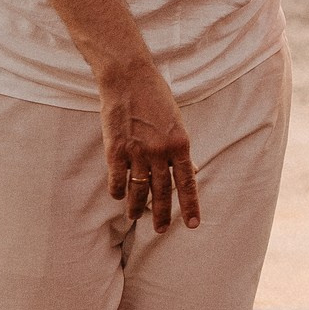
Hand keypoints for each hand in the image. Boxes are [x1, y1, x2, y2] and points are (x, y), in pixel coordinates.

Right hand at [101, 61, 199, 229]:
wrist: (128, 78)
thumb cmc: (155, 97)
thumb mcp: (176, 122)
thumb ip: (181, 149)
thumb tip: (190, 171)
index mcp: (180, 144)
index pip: (187, 183)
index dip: (190, 206)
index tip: (193, 225)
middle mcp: (160, 151)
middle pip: (162, 191)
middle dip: (162, 214)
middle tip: (160, 230)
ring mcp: (137, 152)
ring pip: (138, 190)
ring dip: (137, 207)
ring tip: (135, 217)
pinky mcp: (115, 150)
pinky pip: (117, 180)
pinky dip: (118, 191)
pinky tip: (119, 196)